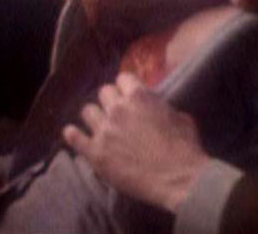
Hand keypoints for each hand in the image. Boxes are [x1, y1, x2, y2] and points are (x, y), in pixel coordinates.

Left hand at [63, 73, 210, 212]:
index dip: (126, 86)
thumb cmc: (185, 147)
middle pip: (104, 92)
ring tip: (100, 125)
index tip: (128, 94)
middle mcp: (117, 109)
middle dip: (111, 100)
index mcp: (139, 96)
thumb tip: (154, 107)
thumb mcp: (179, 116)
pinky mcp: (95, 153)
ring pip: (87, 111)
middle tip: (117, 111)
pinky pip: (74, 137)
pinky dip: (73, 134)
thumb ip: (160, 107)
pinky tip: (73, 133)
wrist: (178, 178)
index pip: (123, 78)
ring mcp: (104, 131)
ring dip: (95, 116)